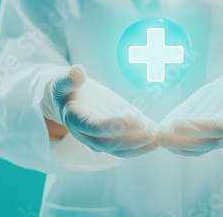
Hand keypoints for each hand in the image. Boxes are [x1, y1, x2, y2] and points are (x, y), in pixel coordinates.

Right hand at [41, 64, 157, 157]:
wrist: (66, 102)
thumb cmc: (67, 90)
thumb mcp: (63, 82)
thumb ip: (70, 79)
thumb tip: (78, 70)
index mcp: (75, 119)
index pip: (95, 127)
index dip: (115, 125)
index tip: (136, 119)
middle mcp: (86, 135)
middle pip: (109, 144)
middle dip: (132, 139)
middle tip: (152, 131)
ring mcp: (97, 141)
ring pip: (118, 151)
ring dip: (140, 147)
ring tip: (158, 139)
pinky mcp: (109, 142)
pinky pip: (124, 150)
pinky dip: (140, 148)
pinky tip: (156, 140)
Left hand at [158, 60, 222, 155]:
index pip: (219, 127)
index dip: (198, 127)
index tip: (175, 124)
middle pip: (206, 143)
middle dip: (183, 141)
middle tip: (162, 135)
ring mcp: (216, 140)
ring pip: (196, 149)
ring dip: (176, 145)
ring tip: (158, 137)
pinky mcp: (205, 140)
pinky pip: (190, 148)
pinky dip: (175, 145)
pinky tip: (160, 137)